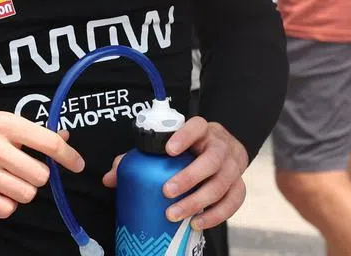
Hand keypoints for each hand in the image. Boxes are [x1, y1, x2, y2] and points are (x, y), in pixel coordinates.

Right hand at [0, 105, 84, 219]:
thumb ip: (25, 129)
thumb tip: (62, 137)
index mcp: (2, 124)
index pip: (47, 142)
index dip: (68, 156)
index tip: (78, 164)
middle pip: (40, 175)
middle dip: (37, 176)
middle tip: (23, 170)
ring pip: (26, 195)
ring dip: (22, 191)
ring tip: (6, 180)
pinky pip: (5, 209)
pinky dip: (5, 204)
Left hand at [103, 118, 248, 229]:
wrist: (226, 148)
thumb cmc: (191, 148)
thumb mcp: (170, 145)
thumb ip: (141, 157)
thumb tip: (110, 178)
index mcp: (202, 131)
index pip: (197, 126)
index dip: (184, 136)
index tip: (168, 149)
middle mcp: (220, 146)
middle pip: (211, 160)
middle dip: (189, 177)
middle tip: (166, 191)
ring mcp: (233, 166)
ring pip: (222, 184)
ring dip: (198, 201)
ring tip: (175, 214)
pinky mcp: (239, 185)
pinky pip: (233, 201)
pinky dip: (216, 215)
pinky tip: (196, 223)